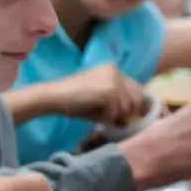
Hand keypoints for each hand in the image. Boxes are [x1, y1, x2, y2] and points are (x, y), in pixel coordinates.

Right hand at [33, 64, 148, 128]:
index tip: (123, 116)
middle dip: (126, 112)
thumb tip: (130, 119)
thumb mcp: (100, 100)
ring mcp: (114, 80)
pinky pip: (116, 112)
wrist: (54, 96)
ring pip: (127, 107)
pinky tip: (93, 114)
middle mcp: (116, 71)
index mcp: (113, 70)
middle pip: (136, 98)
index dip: (131, 105)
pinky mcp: (110, 90)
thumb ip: (116, 104)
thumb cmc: (73, 101)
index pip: (136, 89)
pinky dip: (106, 118)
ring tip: (98, 116)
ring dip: (114, 116)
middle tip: (112, 120)